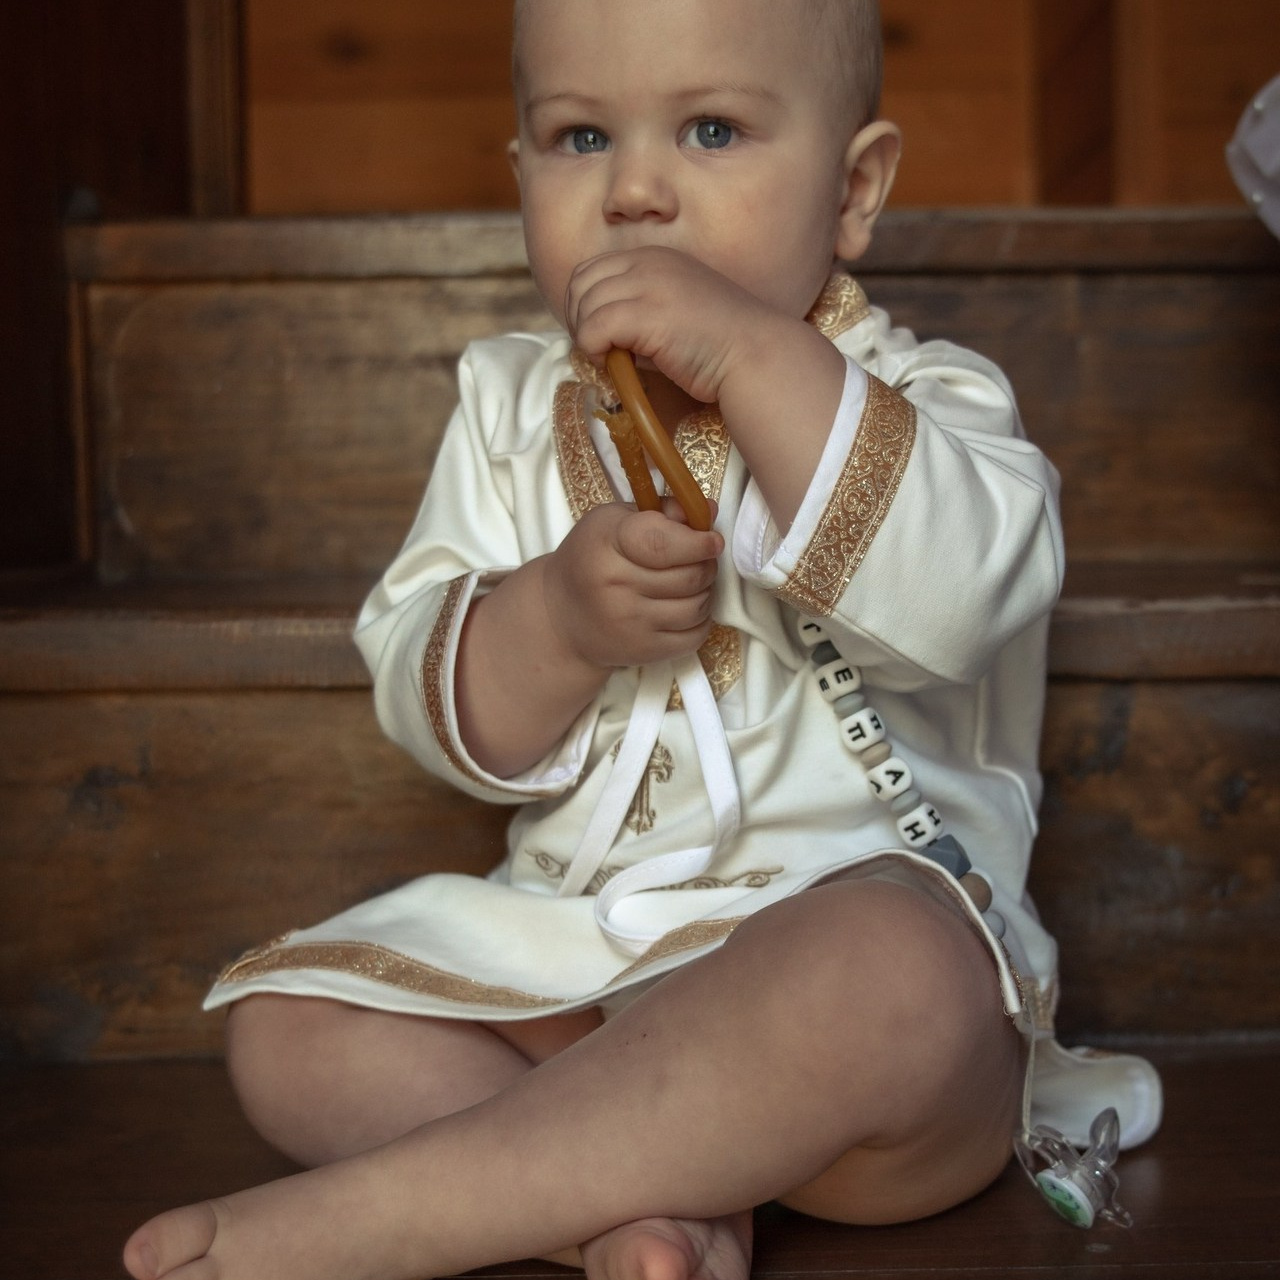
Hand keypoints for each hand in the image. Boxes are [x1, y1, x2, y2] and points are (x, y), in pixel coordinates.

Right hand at [542, 500, 722, 669]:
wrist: (561, 617)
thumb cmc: (592, 559)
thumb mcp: (613, 522)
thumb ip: (660, 512)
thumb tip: (709, 511)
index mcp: (608, 545)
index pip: (663, 544)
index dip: (698, 542)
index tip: (713, 540)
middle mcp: (617, 587)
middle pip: (690, 576)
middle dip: (705, 564)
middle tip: (699, 559)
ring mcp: (631, 624)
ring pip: (697, 606)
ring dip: (705, 592)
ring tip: (690, 583)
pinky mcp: (644, 651)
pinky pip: (695, 636)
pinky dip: (700, 621)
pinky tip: (684, 608)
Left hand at [565, 248, 777, 405]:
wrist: (755, 353)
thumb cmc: (719, 344)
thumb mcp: (674, 310)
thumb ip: (639, 309)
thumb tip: (597, 332)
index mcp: (655, 257)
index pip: (592, 269)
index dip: (584, 304)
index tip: (599, 335)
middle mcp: (649, 263)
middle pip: (581, 283)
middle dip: (579, 318)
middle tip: (598, 349)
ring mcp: (648, 285)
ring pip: (585, 307)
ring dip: (588, 337)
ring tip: (611, 358)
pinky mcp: (647, 314)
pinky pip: (593, 329)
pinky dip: (594, 350)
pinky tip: (615, 364)